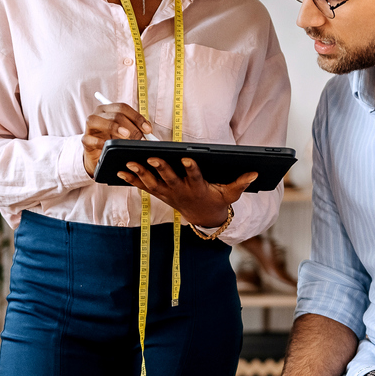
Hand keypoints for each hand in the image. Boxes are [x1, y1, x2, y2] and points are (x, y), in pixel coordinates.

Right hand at [82, 102, 149, 176]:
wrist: (98, 155)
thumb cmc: (113, 140)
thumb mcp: (125, 133)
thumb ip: (136, 129)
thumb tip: (148, 132)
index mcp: (109, 109)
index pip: (123, 108)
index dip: (137, 118)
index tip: (148, 130)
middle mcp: (98, 114)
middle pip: (114, 114)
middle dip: (130, 126)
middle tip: (140, 138)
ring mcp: (89, 126)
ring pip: (98, 121)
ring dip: (114, 127)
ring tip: (126, 136)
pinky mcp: (85, 139)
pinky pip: (89, 138)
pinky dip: (99, 142)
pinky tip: (108, 145)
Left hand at [115, 153, 255, 230]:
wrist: (203, 218)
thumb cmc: (217, 200)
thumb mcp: (230, 194)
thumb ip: (241, 183)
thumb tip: (255, 173)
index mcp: (198, 188)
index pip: (195, 176)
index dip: (191, 167)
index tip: (187, 158)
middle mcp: (181, 191)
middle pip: (170, 178)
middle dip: (160, 168)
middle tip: (151, 157)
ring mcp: (168, 194)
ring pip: (153, 183)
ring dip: (140, 173)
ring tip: (128, 162)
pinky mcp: (159, 194)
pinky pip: (144, 186)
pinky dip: (132, 179)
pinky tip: (120, 171)